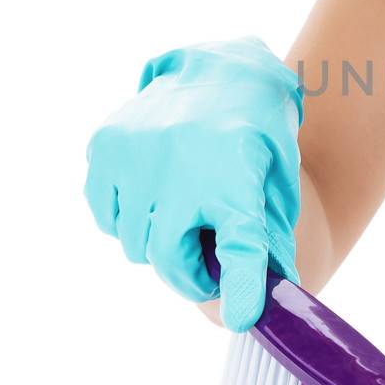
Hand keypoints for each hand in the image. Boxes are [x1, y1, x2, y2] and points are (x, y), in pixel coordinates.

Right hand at [83, 35, 303, 329]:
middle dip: (189, 276)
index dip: (241, 285)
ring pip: (133, 242)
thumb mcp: (279, 183)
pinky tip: (153, 197)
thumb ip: (271, 242)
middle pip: (168, 258)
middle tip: (208, 271)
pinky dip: (125, 218)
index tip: (243, 317)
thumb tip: (269, 299)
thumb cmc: (260, 135)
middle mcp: (182, 164)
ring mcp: (137, 153)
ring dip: (158, 244)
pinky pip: (104, 213)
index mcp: (238, 174)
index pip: (241, 242)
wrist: (226, 68)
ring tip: (183, 218)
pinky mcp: (107, 144)